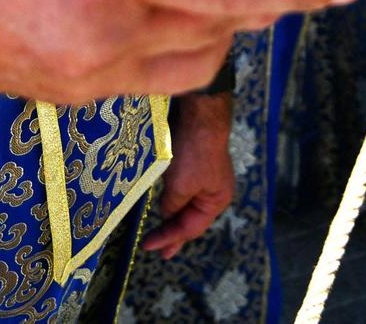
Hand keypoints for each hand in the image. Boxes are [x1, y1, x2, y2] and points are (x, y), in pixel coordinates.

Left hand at [140, 92, 234, 257]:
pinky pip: (181, 188)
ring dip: (171, 214)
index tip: (149, 247)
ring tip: (159, 231)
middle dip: (174, 233)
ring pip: (185, 202)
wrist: (199, 113)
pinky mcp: (194, 162)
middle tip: (159, 251)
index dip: (169, 239)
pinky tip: (163, 201)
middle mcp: (214, 190)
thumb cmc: (195, 152)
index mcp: (217, 200)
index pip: (190, 228)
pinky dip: (170, 197)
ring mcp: (205, 176)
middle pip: (190, 218)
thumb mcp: (181, 186)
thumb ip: (172, 205)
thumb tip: (167, 214)